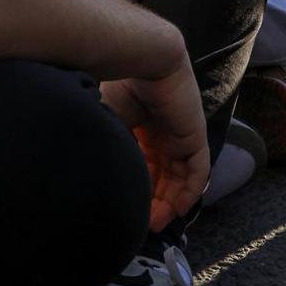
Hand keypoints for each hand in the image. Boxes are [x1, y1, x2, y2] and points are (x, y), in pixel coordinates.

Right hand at [101, 61, 210, 232]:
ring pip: (180, 177)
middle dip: (154, 203)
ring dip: (170, 202)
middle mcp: (162, 133)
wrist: (141, 59)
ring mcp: (180, 134)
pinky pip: (197, 170)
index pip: (144, 166)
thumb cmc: (117, 86)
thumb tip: (88, 181)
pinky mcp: (194, 135)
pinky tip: (176, 209)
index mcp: (141, 128)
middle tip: (144, 226)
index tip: (129, 212)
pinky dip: (188, 191)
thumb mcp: (105, 124)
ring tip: (157, 223)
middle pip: (164, 175)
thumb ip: (105, 150)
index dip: (138, 190)